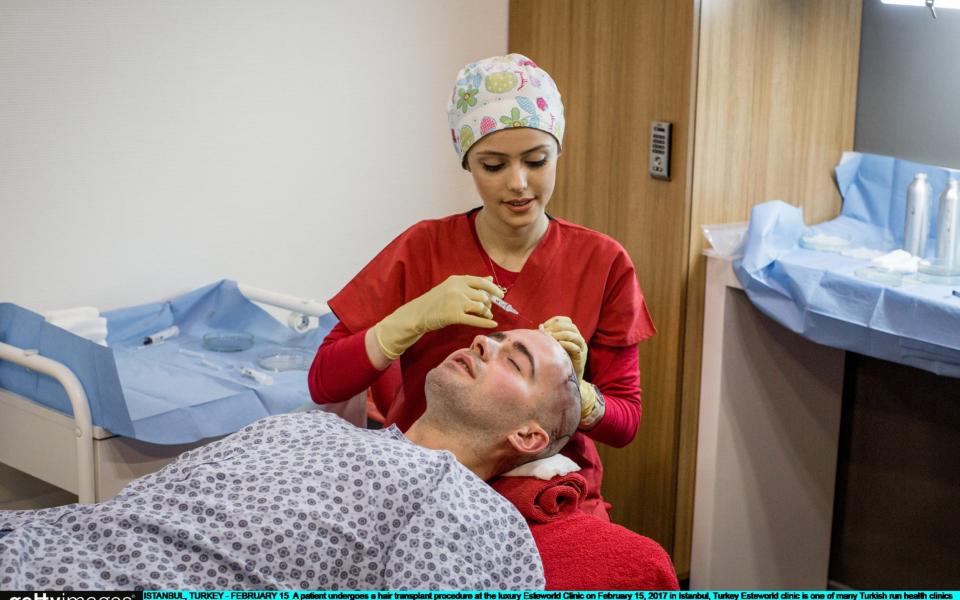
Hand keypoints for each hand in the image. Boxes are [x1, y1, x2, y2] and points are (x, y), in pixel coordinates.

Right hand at [374, 275, 502, 359]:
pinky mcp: (454, 316)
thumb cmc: (435, 301)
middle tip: (487, 310)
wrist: (417, 314)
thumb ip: (471, 284)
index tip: (501, 295)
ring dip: (486, 313)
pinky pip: (475, 319)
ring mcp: (456, 302)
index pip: (481, 282)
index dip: (493, 289)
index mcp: (457, 280)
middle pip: (482, 296)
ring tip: (485, 316)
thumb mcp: (452, 287)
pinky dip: (486, 322)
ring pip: (480, 307)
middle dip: (488, 304)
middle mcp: (457, 289)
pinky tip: (493, 324)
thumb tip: (491, 280)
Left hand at [540, 316, 586, 379]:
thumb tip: (541, 326)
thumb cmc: (558, 360)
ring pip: (574, 335)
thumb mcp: (553, 346)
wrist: (567, 378)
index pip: (566, 320)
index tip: (543, 327)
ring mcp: (581, 347)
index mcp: (572, 333)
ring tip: (550, 339)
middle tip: (545, 333)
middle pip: (570, 326)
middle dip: (556, 328)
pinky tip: (557, 345)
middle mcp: (578, 338)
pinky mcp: (581, 357)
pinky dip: (566, 345)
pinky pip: (576, 348)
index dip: (554, 321)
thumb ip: (548, 336)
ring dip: (560, 335)